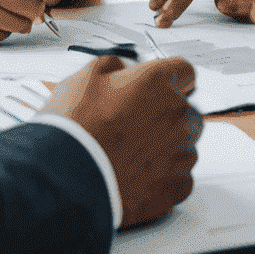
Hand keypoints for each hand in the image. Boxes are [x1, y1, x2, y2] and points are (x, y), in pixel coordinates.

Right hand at [42, 55, 202, 226]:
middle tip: (135, 124)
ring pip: (186, 145)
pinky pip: (181, 178)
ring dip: (167, 147)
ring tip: (132, 154)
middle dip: (167, 115)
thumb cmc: (75, 130)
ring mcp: (180, 153)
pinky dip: (165, 178)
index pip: (185, 70)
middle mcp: (177, 116)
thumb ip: (114, 65)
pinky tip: (139, 175)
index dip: (169, 78)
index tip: (160, 86)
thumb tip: (120, 68)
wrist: (66, 179)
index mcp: (159, 83)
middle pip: (187, 110)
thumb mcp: (86, 77)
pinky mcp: (176, 187)